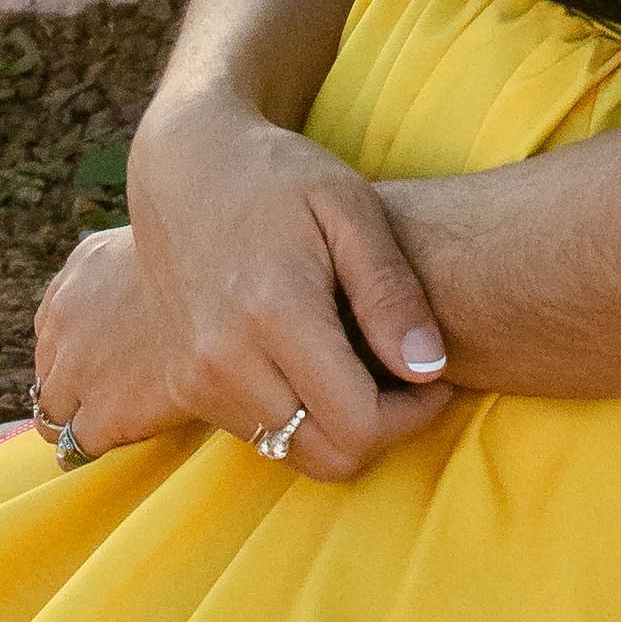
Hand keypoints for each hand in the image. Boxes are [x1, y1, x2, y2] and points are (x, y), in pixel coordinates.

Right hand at [28, 95, 452, 483]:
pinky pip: (259, 435)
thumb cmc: (279, 176)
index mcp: (276, 312)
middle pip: (329, 455)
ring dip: (340, 427)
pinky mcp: (183, 384)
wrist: (183, 166)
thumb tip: (430, 370)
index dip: (415, 414)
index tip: (437, 377)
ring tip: (366, 367)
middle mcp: (227, 358)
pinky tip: (321, 366)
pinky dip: (300, 418)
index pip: (360, 423)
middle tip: (409, 381)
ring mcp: (198, 377)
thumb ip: (390, 291)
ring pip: (293, 454)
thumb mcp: (349, 207)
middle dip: (384, 430)